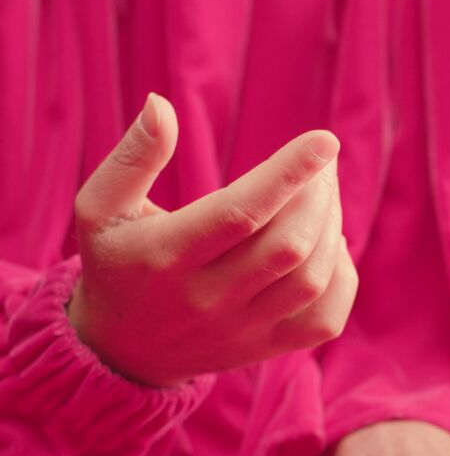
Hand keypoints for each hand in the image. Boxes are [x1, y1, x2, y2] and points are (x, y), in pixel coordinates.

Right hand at [68, 93, 357, 386]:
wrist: (124, 350)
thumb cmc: (118, 264)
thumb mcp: (101, 208)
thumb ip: (133, 157)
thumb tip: (162, 105)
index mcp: (167, 256)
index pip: (239, 213)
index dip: (288, 173)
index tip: (325, 141)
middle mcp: (207, 300)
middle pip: (286, 247)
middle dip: (318, 196)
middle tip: (322, 165)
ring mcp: (241, 331)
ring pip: (311, 280)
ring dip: (332, 229)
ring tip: (324, 198)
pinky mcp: (266, 348)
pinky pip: (325, 320)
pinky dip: (342, 274)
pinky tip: (330, 244)